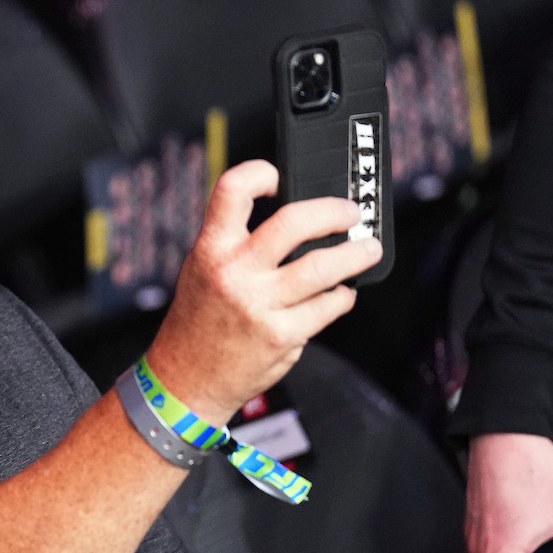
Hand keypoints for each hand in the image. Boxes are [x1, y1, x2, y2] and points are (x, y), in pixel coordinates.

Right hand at [146, 160, 380, 424]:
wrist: (186, 380)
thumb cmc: (198, 322)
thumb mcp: (201, 269)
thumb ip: (236, 241)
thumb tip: (294, 218)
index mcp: (210, 249)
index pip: (233, 190)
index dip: (262, 172)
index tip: (283, 177)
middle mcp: (234, 273)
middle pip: (294, 222)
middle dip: (334, 212)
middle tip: (351, 213)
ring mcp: (259, 305)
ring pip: (324, 266)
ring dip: (356, 254)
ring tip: (367, 250)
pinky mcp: (282, 335)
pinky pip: (328, 306)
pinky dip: (341, 296)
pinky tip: (339, 294)